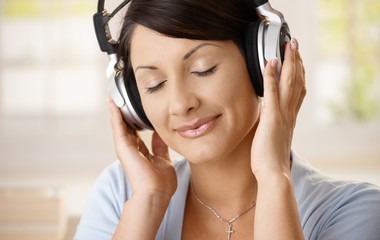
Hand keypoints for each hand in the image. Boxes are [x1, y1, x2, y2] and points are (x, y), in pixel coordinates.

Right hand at [108, 99, 176, 201]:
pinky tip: (113, 103)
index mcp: (140, 153)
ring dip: (117, 110)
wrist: (156, 194)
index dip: (136, 122)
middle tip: (122, 98)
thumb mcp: (164, 161)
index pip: (136, 133)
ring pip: (119, 125)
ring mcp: (125, 148)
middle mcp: (131, 150)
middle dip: (124, 113)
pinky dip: (115, 114)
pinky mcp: (122, 146)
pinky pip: (117, 126)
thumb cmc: (161, 184)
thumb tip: (160, 135)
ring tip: (114, 95)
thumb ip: (160, 148)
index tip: (137, 110)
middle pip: (126, 127)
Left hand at [251, 38, 305, 179]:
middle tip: (294, 44)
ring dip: (288, 62)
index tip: (296, 60)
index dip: (298, 74)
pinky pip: (272, 93)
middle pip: (296, 82)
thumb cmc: (270, 160)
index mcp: (289, 118)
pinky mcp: (271, 118)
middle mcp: (289, 114)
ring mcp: (282, 115)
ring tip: (287, 46)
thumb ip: (273, 127)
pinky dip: (271, 77)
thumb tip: (267, 121)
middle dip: (296, 61)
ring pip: (289, 83)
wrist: (273, 174)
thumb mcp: (274, 139)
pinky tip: (270, 63)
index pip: (298, 91)